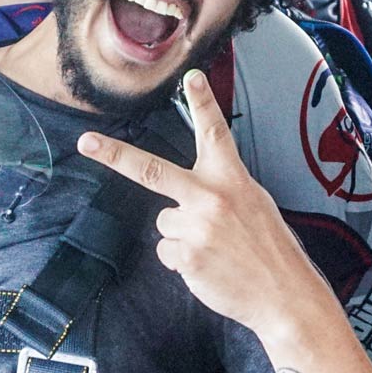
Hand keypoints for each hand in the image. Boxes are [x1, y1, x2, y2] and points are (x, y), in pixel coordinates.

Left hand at [78, 68, 327, 333]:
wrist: (285, 294)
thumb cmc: (271, 249)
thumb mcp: (255, 204)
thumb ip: (223, 190)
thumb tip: (188, 194)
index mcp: (233, 180)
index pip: (215, 133)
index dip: (203, 103)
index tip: (191, 77)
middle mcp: (212, 197)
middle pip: (152, 170)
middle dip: (115, 155)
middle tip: (86, 142)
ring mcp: (197, 227)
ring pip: (164, 222)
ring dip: (182, 236)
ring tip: (214, 249)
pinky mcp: (187, 257)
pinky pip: (167, 252)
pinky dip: (183, 261)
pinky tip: (210, 266)